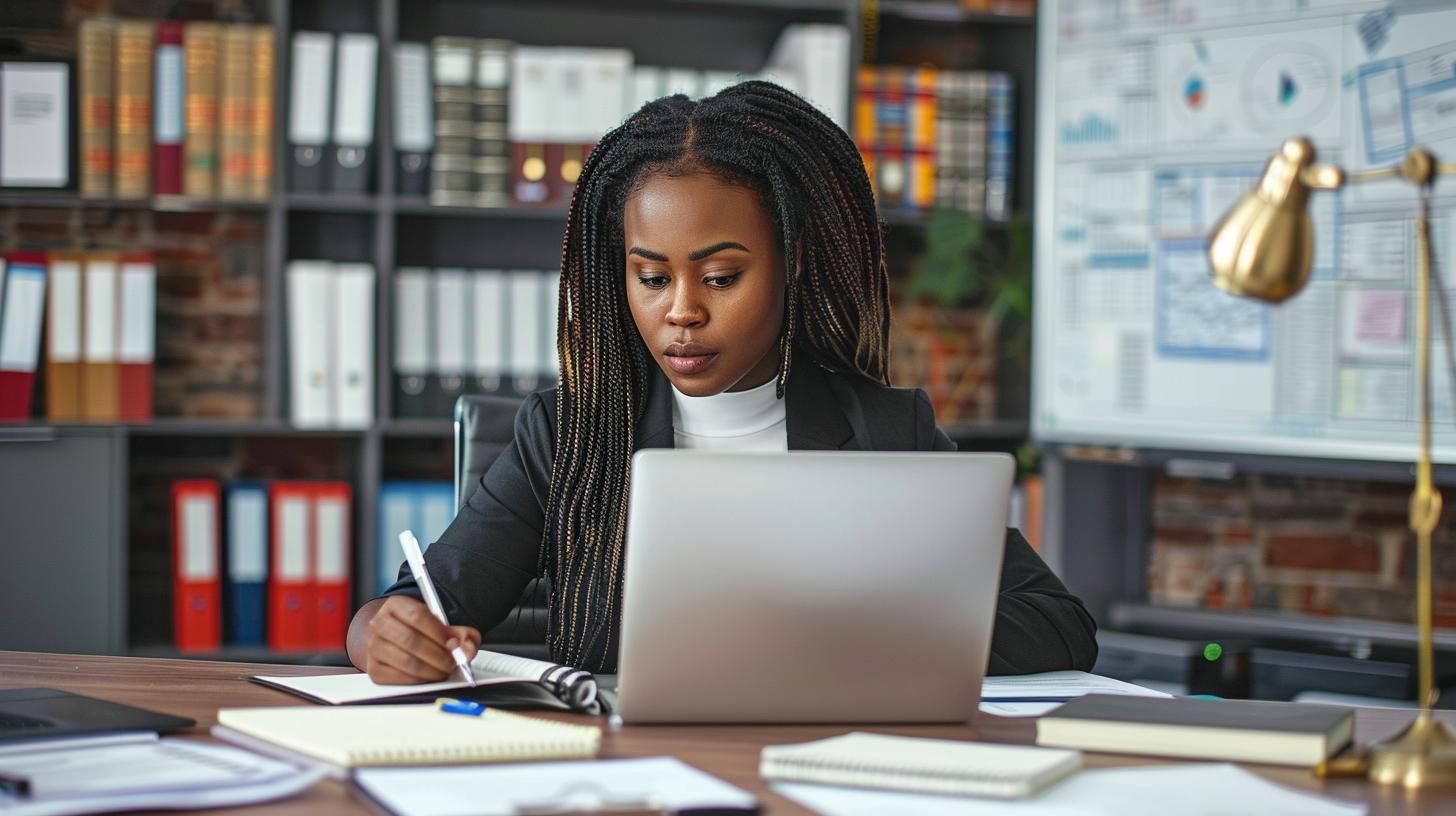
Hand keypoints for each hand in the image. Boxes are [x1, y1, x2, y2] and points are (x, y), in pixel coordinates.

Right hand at [364, 595, 480, 683]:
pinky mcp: (374, 668)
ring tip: (444, 670)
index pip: (417, 616)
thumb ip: (461, 633)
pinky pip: (398, 677)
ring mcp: (374, 646)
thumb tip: (467, 648)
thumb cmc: (422, 630)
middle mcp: (379, 623)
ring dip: (431, 670)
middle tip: (452, 662)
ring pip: (406, 661)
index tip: (454, 643)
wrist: (396, 638)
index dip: (439, 632)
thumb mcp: (443, 625)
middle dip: (437, 655)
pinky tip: (429, 676)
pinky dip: (419, 680)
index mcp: (396, 605)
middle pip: (411, 640)